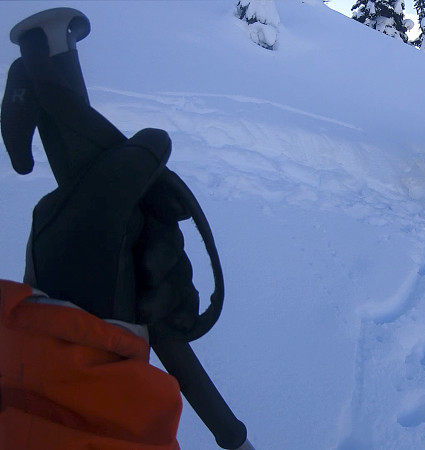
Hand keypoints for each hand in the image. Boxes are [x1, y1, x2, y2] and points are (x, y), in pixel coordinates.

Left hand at [3, 27, 199, 329]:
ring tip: (150, 303)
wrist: (82, 356)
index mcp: (81, 209)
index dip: (161, 196)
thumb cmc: (83, 281)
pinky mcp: (141, 299)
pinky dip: (178, 301)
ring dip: (170, 281)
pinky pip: (177, 287)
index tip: (172, 212)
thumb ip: (127, 169)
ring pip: (172, 257)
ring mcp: (123, 270)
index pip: (136, 182)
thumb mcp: (98, 215)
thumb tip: (160, 136)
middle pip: (161, 223)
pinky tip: (169, 316)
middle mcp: (102, 236)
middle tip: (149, 267)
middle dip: (164, 249)